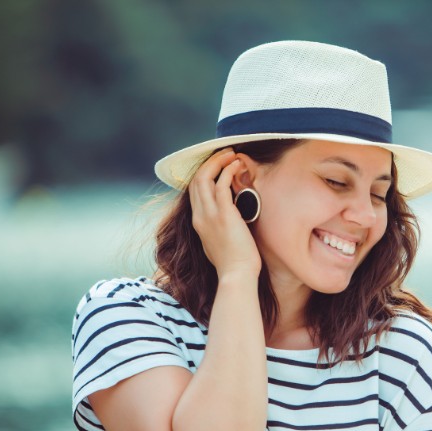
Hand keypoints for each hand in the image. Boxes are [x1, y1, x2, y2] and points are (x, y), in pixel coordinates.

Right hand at [189, 148, 261, 279]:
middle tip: (225, 154)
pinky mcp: (224, 214)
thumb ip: (217, 229)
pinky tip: (237, 164)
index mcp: (198, 222)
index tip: (218, 167)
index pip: (194, 191)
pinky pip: (222, 184)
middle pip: (196, 180)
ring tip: (232, 155)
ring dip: (218, 162)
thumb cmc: (234, 264)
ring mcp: (209, 214)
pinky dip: (228, 170)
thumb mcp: (218, 243)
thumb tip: (226, 220)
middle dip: (210, 163)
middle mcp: (200, 216)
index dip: (205, 175)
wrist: (236, 275)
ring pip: (205, 177)